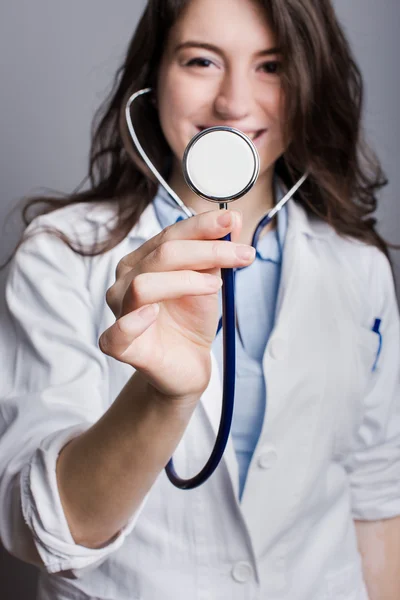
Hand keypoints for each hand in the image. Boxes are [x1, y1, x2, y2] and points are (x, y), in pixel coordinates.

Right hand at [99, 209, 254, 401]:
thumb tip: (234, 219)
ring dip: (184, 281)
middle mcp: (125, 282)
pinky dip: (134, 321)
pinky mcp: (121, 346)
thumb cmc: (191, 321)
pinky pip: (117, 332)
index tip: (233, 223)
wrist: (188, 364)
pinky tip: (154, 313)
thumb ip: (214, 254)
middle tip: (241, 255)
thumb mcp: (209, 282)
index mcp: (142, 261)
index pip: (170, 235)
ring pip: (143, 285)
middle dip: (206, 251)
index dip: (202, 227)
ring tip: (215, 286)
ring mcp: (120, 312)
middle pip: (161, 255)